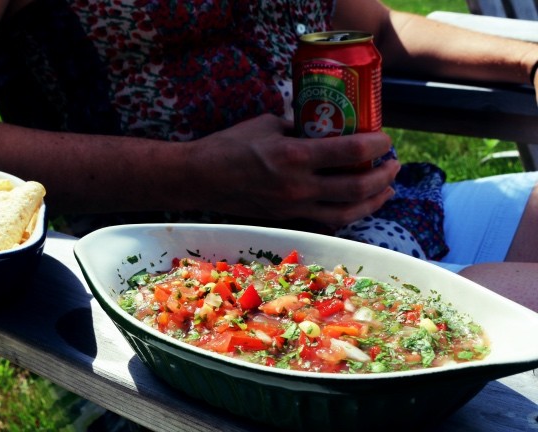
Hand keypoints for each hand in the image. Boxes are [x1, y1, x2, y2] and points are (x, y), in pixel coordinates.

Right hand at [187, 114, 400, 227]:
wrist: (201, 178)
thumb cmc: (230, 145)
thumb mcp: (269, 124)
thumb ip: (300, 127)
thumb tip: (324, 126)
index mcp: (295, 155)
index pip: (351, 151)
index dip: (377, 144)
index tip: (386, 139)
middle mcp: (299, 186)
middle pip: (357, 187)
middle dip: (383, 176)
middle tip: (393, 164)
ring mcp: (294, 207)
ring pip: (346, 213)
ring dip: (373, 202)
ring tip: (386, 191)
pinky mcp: (287, 219)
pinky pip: (326, 221)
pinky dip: (347, 214)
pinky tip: (356, 205)